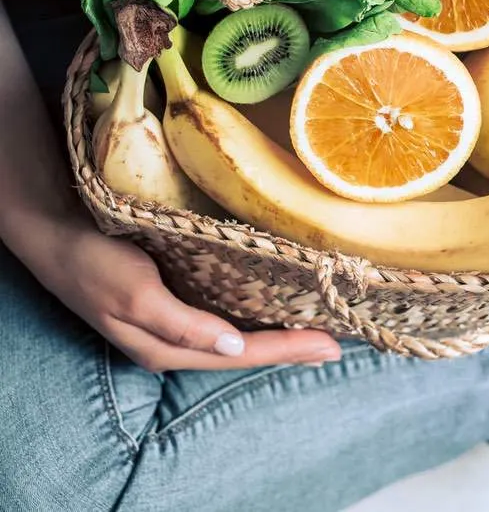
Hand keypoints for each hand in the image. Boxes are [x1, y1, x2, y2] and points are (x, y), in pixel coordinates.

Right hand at [23, 219, 341, 371]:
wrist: (54, 232)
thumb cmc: (92, 261)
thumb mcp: (133, 294)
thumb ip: (182, 323)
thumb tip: (234, 346)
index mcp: (168, 347)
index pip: (243, 354)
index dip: (288, 351)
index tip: (330, 346)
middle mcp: (178, 340)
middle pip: (247, 350)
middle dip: (291, 348)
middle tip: (337, 344)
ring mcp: (177, 321)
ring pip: (239, 335)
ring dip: (278, 334)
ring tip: (317, 331)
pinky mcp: (176, 299)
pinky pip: (226, 314)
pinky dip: (256, 315)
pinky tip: (276, 308)